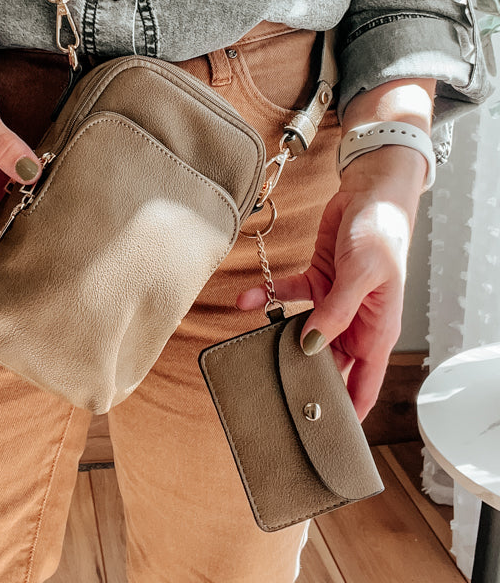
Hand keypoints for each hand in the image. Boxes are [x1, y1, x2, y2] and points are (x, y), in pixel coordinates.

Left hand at [236, 148, 423, 421]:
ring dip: (276, 337)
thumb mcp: (363, 276)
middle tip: (272, 396)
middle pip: (328, 364)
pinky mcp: (317, 279)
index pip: (365, 385)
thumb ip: (337, 312)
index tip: (323, 434)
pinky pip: (289, 296)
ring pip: (301, 332)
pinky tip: (247, 299)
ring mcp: (334, 302)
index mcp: (377, 331)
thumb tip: (311, 346)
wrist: (370, 192)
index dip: (347, 412)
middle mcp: (355, 322)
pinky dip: (268, 297)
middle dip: (302, 378)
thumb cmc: (380, 234)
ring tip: (249, 349)